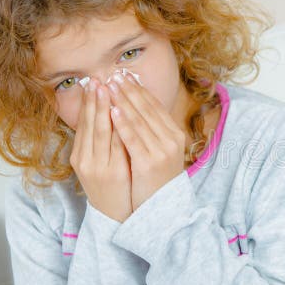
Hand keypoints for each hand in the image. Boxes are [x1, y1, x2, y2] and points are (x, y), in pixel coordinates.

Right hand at [69, 78, 132, 222]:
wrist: (113, 216)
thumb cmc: (109, 186)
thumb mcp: (98, 163)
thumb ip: (101, 141)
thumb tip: (106, 113)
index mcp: (80, 155)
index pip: (83, 123)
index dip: (87, 102)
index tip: (92, 82)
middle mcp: (85, 159)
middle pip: (90, 124)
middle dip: (95, 100)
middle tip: (98, 78)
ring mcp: (98, 166)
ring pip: (101, 132)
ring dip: (104, 108)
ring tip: (108, 88)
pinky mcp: (112, 173)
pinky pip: (116, 145)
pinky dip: (117, 128)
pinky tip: (119, 112)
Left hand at [105, 70, 186, 210]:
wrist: (161, 210)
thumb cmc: (156, 180)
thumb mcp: (160, 152)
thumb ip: (153, 132)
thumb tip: (137, 107)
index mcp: (174, 135)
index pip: (155, 106)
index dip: (139, 89)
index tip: (125, 75)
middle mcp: (171, 140)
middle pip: (147, 109)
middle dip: (129, 90)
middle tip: (114, 74)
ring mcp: (161, 151)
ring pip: (139, 119)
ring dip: (123, 100)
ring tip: (110, 85)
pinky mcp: (148, 162)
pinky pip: (132, 138)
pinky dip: (123, 123)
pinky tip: (113, 110)